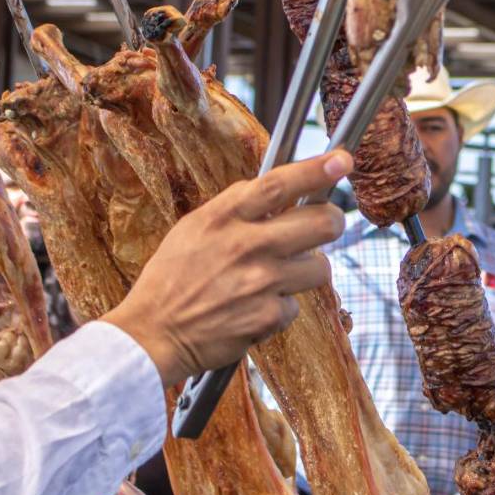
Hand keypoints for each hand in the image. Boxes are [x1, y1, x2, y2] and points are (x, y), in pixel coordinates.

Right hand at [104, 151, 350, 385]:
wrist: (152, 335)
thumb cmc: (171, 279)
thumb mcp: (194, 228)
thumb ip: (234, 207)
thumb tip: (275, 189)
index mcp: (224, 217)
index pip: (280, 184)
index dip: (317, 170)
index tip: (342, 160)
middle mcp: (247, 245)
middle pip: (321, 223)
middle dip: (333, 221)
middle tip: (327, 223)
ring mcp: (261, 282)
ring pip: (320, 267)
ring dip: (306, 271)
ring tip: (276, 277)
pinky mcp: (268, 317)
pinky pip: (295, 305)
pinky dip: (280, 308)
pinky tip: (255, 308)